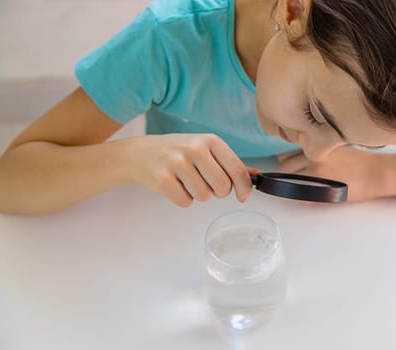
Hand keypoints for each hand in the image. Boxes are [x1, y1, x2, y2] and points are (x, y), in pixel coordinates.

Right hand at [124, 134, 257, 206]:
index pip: (237, 169)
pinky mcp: (162, 179)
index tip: (243, 197)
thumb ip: (229, 163)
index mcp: (210, 141)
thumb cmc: (177, 152)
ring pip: (204, 197)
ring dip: (197, 195)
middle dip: (217, 192)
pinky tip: (175, 186)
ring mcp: (177, 162)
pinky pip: (185, 202)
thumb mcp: (205, 150)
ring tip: (186, 181)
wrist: (140, 152)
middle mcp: (195, 148)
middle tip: (205, 183)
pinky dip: (182, 199)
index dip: (243, 187)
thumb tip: (256, 174)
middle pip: (222, 187)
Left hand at [277, 146, 395, 201]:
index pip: (287, 152)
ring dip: (294, 184)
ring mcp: (316, 173)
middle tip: (301, 176)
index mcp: (316, 144)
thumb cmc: (360, 160)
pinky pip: (301, 196)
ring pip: (289, 181)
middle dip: (289, 172)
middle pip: (284, 167)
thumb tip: (297, 157)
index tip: (292, 165)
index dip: (289, 160)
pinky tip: (315, 194)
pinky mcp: (322, 189)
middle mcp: (312, 156)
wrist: (378, 173)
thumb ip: (316, 149)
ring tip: (308, 185)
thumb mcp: (335, 146)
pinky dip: (303, 197)